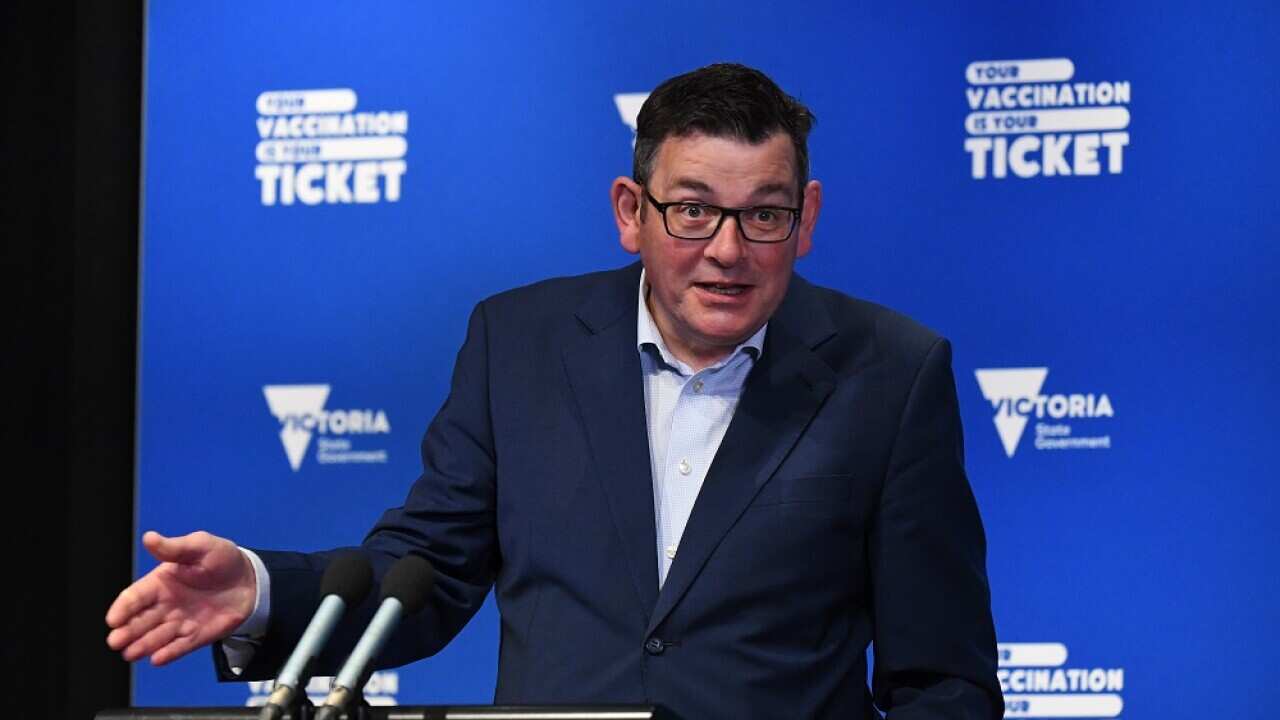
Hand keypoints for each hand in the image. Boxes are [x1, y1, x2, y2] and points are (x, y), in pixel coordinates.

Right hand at [106, 530, 257, 665]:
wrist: (251, 579)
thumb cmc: (221, 559)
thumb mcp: (200, 546)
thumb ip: (174, 548)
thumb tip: (149, 538)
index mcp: (160, 583)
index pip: (136, 596)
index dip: (123, 607)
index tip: (113, 619)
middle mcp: (165, 605)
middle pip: (141, 620)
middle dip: (127, 631)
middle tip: (115, 641)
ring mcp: (180, 622)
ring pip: (156, 636)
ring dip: (142, 645)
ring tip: (129, 653)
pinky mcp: (196, 636)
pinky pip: (180, 646)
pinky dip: (169, 653)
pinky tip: (157, 659)